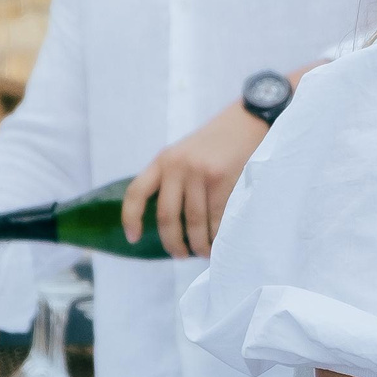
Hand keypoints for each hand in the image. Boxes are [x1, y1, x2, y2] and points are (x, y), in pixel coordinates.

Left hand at [121, 96, 271, 257]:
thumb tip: (169, 220)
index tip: (134, 238)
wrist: (246, 122)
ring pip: (194, 221)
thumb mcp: (184, 154)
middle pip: (167, 216)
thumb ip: (173, 178)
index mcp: (163, 160)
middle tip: (179, 255)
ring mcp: (200, 173)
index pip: (137, 192)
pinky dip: (216, 235)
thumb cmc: (216, 143)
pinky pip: (216, 217)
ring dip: (198, 243)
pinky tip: (217, 242)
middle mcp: (177, 166)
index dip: (131, 218)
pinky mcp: (223, 179)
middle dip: (172, 242)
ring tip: (203, 252)